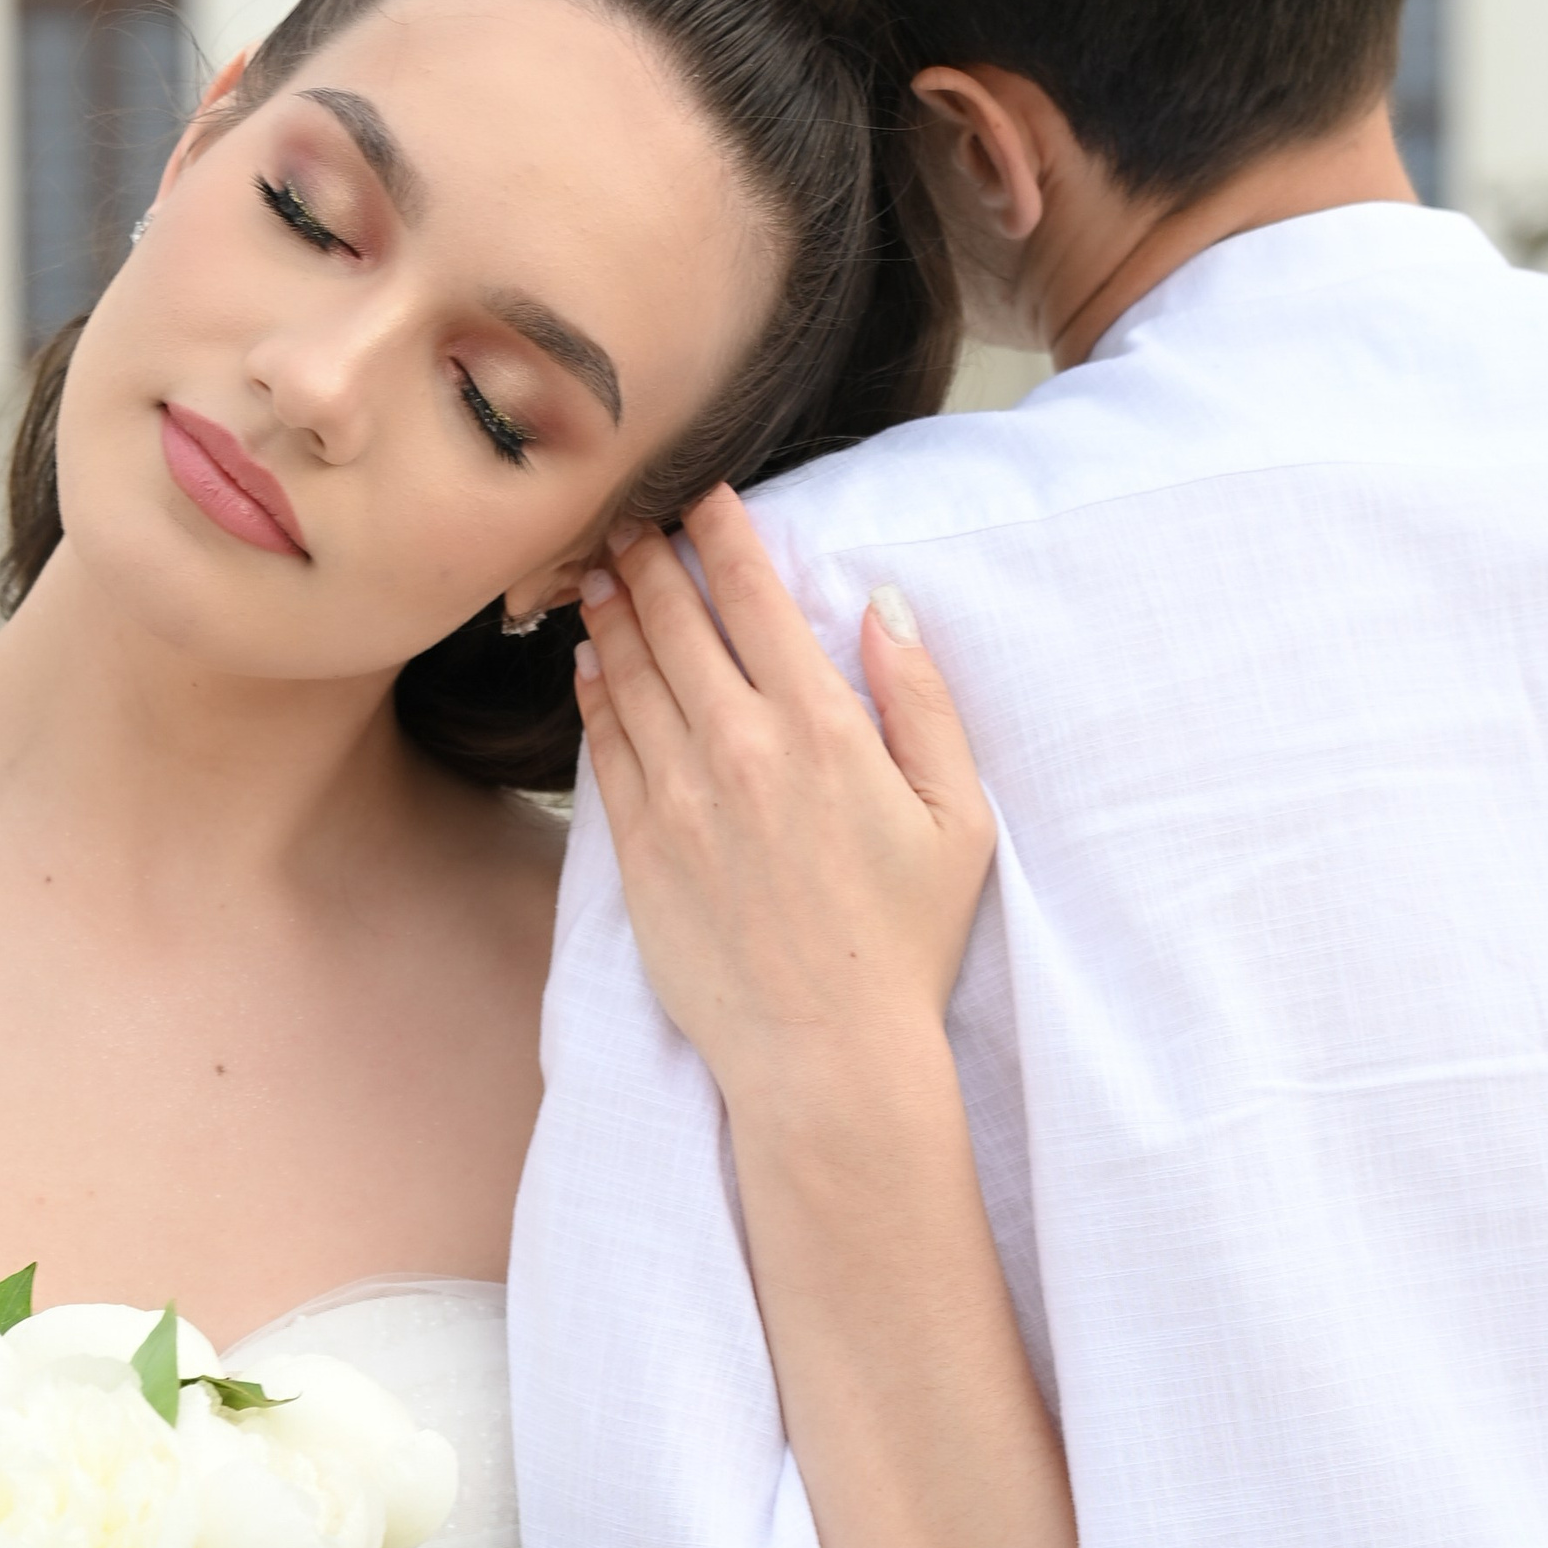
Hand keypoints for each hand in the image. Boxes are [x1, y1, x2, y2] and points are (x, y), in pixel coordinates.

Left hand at [574, 488, 994, 1115]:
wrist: (827, 1054)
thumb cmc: (905, 939)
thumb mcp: (958, 817)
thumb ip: (922, 702)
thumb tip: (885, 605)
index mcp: (822, 729)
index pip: (755, 598)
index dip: (720, 533)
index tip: (699, 493)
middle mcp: (739, 750)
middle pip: (675, 623)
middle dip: (645, 558)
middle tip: (624, 518)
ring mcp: (679, 799)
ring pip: (629, 676)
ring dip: (610, 613)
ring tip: (595, 572)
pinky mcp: (640, 851)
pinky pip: (606, 750)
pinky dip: (594, 695)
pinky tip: (590, 665)